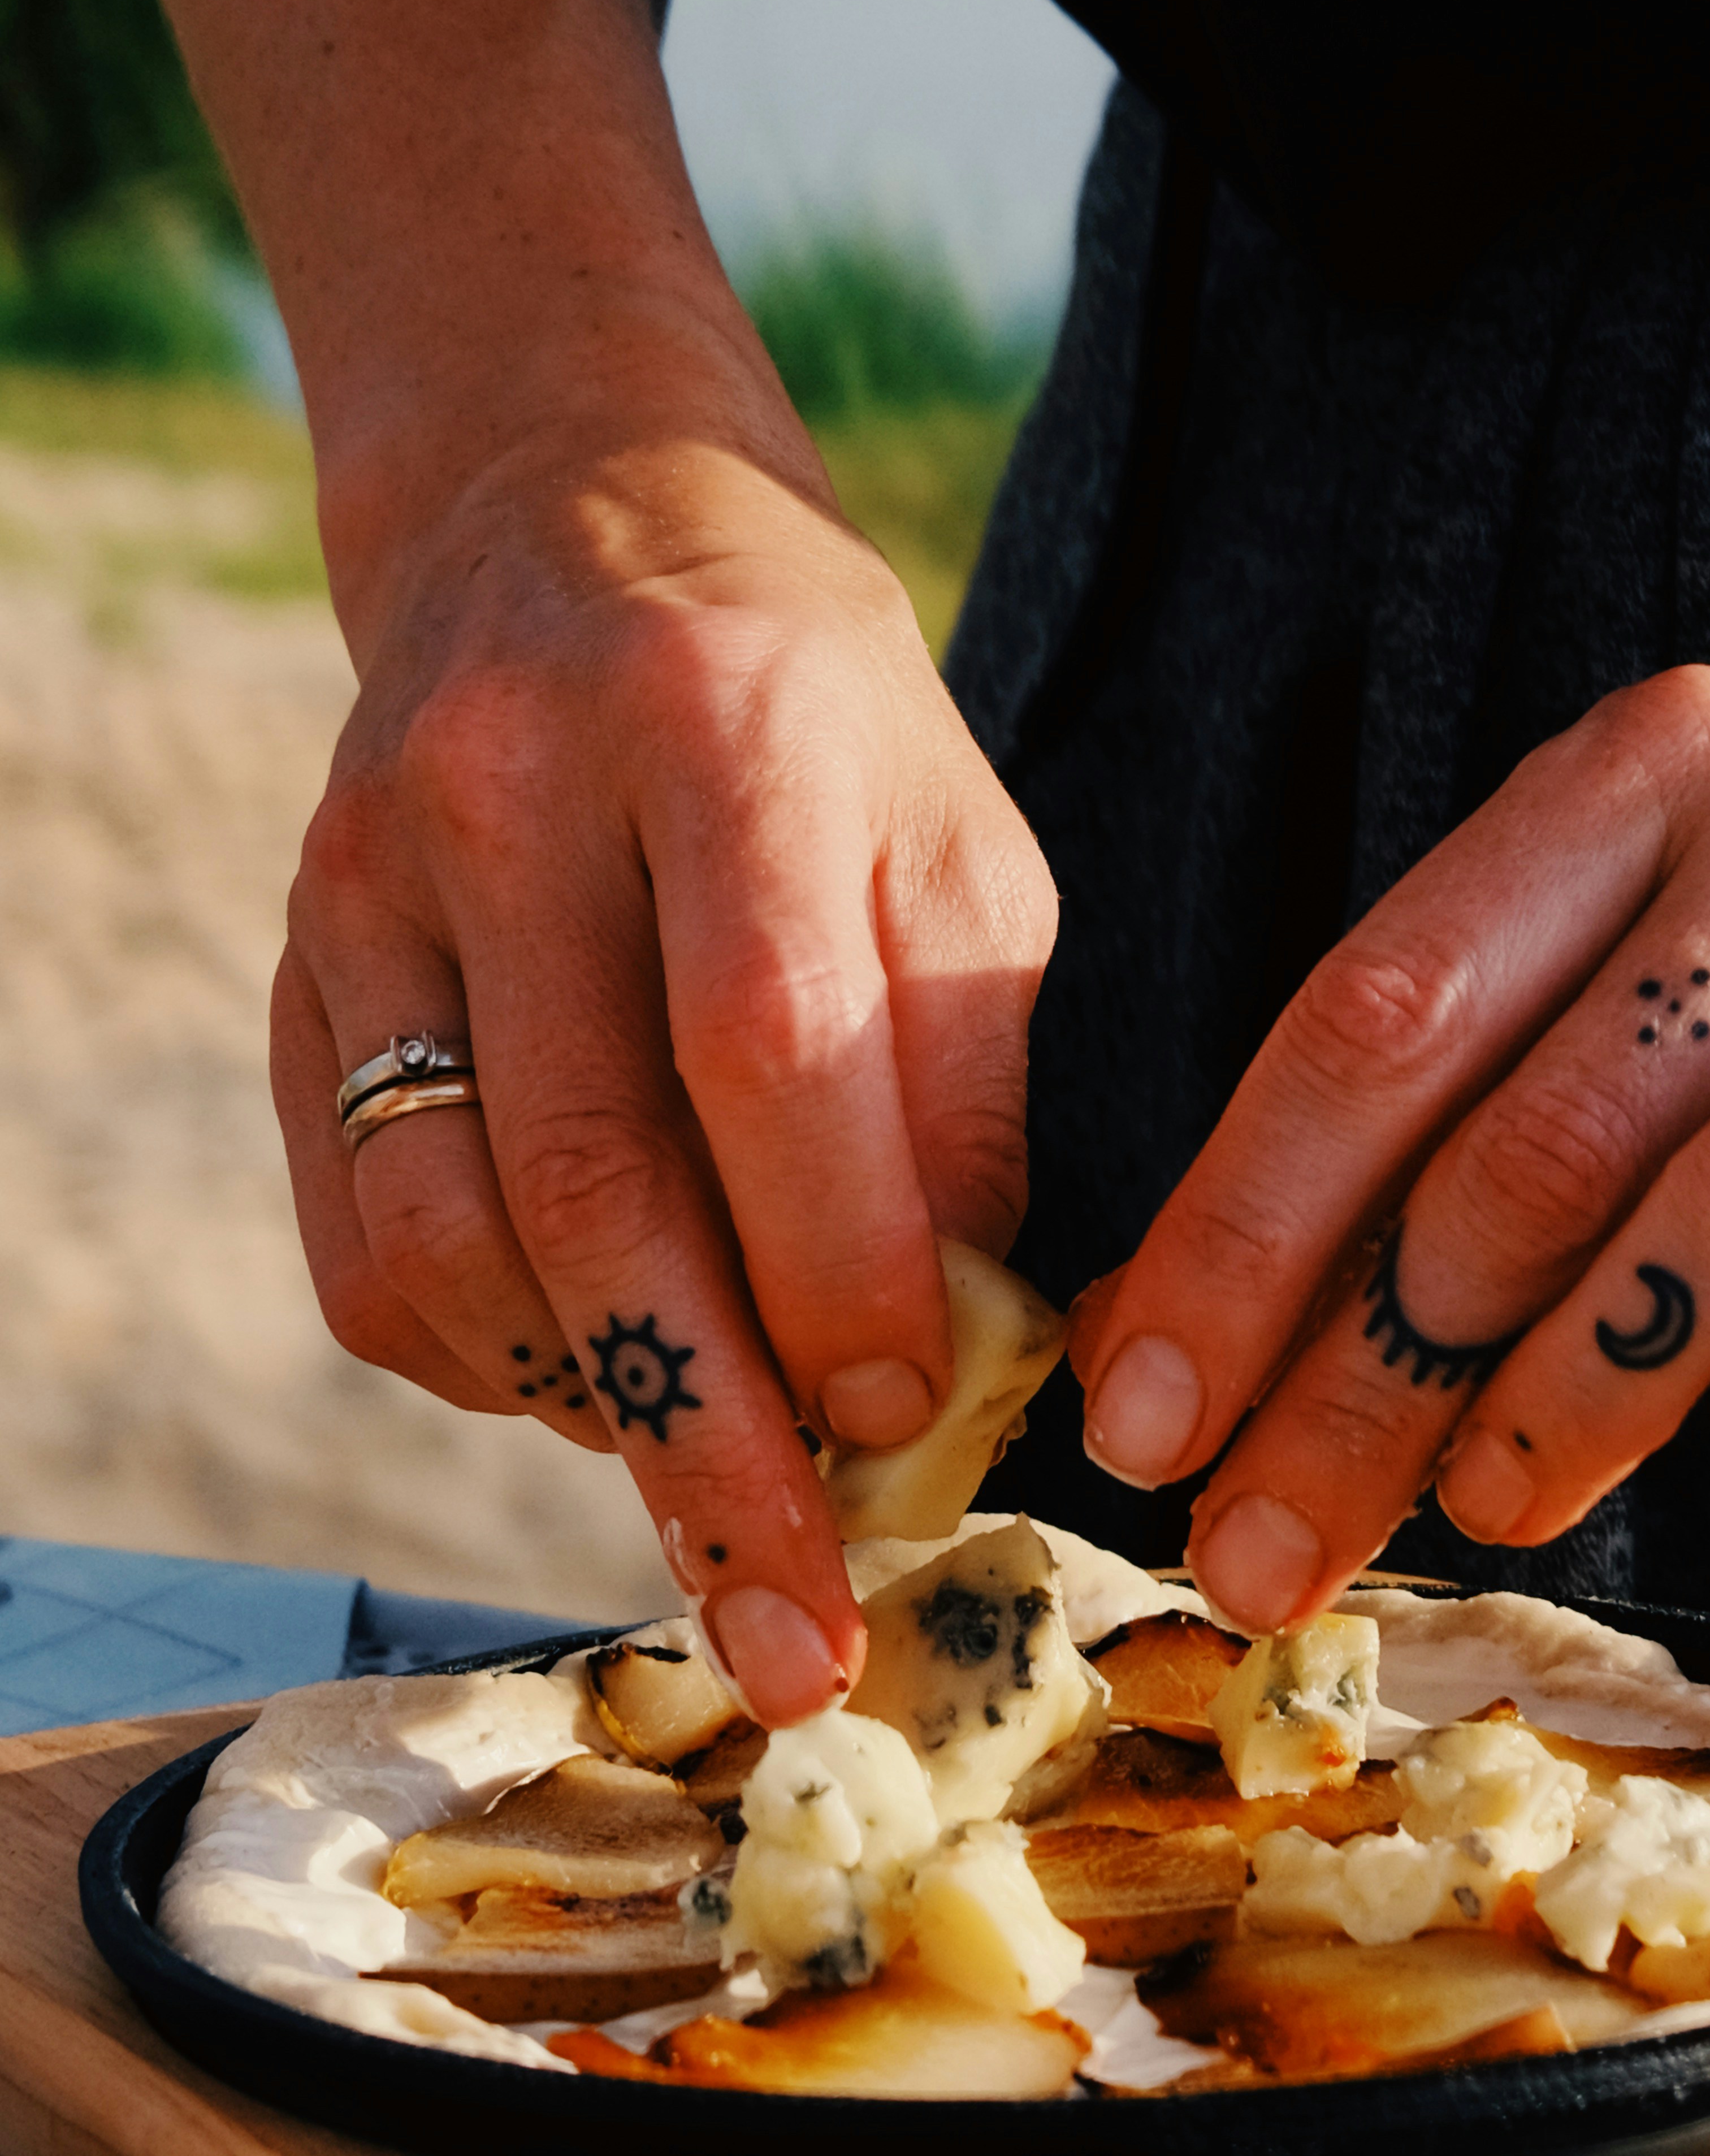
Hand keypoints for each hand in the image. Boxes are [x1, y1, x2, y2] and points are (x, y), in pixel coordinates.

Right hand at [273, 316, 1056, 1716]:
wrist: (571, 523)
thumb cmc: (815, 713)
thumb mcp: (956, 842)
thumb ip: (964, 1088)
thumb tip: (966, 1361)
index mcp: (723, 726)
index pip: (764, 1038)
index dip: (834, 1257)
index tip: (905, 1418)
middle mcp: (515, 793)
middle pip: (590, 1172)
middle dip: (704, 1436)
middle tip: (797, 1632)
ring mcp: (371, 879)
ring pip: (446, 1232)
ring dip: (587, 1415)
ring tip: (712, 1505)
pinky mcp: (297, 962)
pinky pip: (361, 1234)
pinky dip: (478, 1359)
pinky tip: (588, 1381)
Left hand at [1074, 560, 1709, 1629]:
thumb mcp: (1646, 929)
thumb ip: (1452, 1084)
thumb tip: (1195, 1320)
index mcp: (1642, 771)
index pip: (1382, 1011)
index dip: (1241, 1228)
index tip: (1142, 1411)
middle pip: (1530, 1142)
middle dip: (1367, 1372)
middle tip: (1269, 1533)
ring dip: (1577, 1394)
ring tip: (1489, 1501)